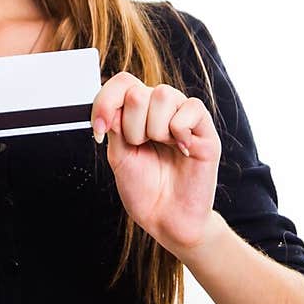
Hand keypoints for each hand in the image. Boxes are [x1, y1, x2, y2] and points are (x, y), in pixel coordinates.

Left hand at [91, 73, 221, 256]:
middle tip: (141, 148)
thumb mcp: (119, 155)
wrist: (166, 219)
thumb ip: (116, 125)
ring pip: (163, 95)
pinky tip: (182, 150)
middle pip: (137, 92)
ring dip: (154, 129)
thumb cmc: (144, 190)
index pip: (122, 84)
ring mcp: (183, 117)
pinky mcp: (205, 130)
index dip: (105, 101)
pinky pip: (191, 108)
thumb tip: (116, 103)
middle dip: (131, 127)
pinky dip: (180, 131)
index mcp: (138, 113)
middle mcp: (161, 110)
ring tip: (163, 150)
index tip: (99, 130)